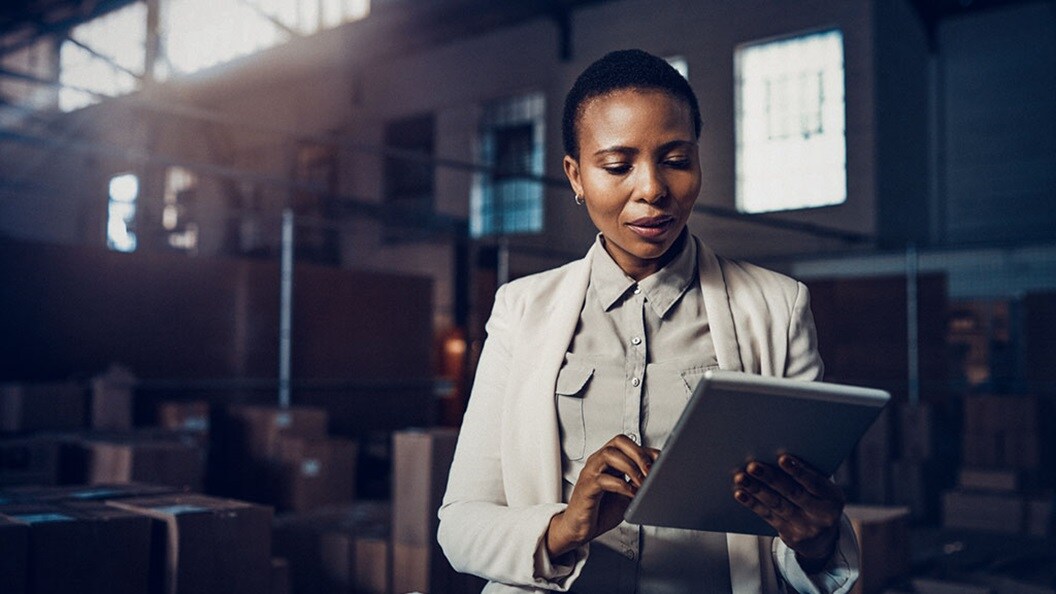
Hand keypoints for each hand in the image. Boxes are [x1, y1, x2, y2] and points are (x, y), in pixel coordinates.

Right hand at [545, 434, 658, 557]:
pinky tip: (630, 493)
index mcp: (608, 461)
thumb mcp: (626, 494)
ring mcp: (590, 473)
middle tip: (651, 471)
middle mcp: (598, 462)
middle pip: (618, 442)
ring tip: (642, 483)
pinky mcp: (586, 488)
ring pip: (609, 455)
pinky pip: (603, 479)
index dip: (646, 450)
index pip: (627, 444)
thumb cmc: (600, 510)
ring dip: (630, 467)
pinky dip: (621, 485)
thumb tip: (658, 478)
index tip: (660, 461)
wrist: (579, 529)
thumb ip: (637, 484)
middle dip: (638, 454)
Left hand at [731, 454, 844, 569]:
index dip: (798, 471)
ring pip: (777, 505)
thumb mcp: (823, 489)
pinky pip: (768, 516)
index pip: (815, 483)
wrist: (823, 539)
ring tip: (741, 478)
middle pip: (793, 493)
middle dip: (771, 478)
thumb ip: (808, 474)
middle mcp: (822, 515)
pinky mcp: (790, 536)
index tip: (782, 458)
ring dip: (757, 490)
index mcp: (833, 497)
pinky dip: (752, 503)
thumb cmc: (818, 500)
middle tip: (753, 466)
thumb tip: (776, 451)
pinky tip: (740, 493)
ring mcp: (806, 528)